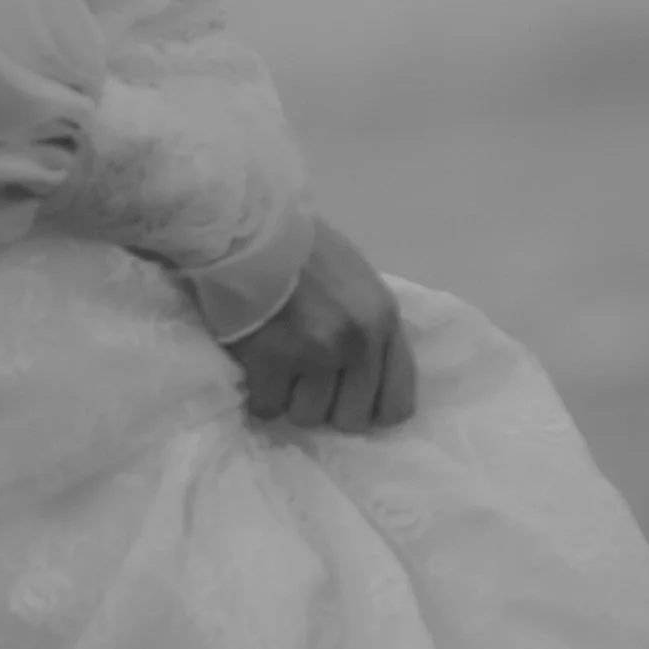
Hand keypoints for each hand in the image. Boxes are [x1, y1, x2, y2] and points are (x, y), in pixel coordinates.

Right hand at [222, 220, 416, 434]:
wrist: (251, 228)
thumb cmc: (304, 253)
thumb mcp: (358, 283)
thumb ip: (369, 329)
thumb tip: (364, 383)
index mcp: (384, 320)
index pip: (397, 405)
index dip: (370, 412)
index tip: (348, 403)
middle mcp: (357, 341)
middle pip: (349, 419)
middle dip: (326, 407)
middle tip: (305, 381)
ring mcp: (315, 354)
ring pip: (306, 416)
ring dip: (289, 399)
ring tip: (278, 364)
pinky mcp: (271, 362)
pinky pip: (267, 408)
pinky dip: (259, 393)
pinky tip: (256, 365)